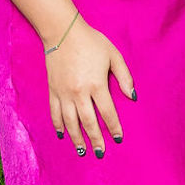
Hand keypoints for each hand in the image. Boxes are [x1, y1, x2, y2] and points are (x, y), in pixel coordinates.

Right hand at [46, 21, 133, 157]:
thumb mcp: (113, 55)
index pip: (107, 112)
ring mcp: (63, 92)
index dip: (113, 127)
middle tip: (100, 152)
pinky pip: (55, 112)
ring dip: (76, 138)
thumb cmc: (91, 42)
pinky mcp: (52, 90)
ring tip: (82, 150)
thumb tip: (132, 96)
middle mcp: (79, 92)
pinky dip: (58, 125)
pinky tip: (63, 135)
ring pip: (70, 121)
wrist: (62, 32)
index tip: (118, 139)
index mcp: (96, 84)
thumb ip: (124, 77)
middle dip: (95, 139)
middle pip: (88, 122)